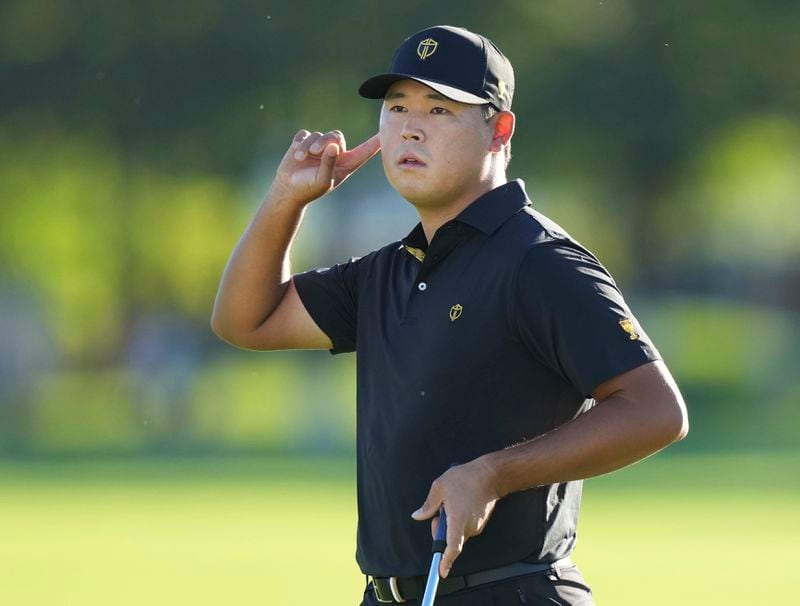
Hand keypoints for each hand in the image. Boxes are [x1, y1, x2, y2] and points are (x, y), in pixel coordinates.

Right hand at [270, 129, 380, 205]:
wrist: (289, 189)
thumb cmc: (309, 188)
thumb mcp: (323, 180)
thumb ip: (329, 163)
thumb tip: (334, 146)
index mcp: (345, 164)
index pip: (363, 151)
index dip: (374, 143)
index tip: (385, 132)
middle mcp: (335, 153)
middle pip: (336, 136)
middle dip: (324, 141)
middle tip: (314, 151)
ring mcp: (319, 147)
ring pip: (318, 135)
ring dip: (308, 145)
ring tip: (301, 157)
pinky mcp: (305, 142)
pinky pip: (305, 134)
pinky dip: (300, 142)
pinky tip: (296, 153)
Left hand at [411, 458, 499, 577]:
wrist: (491, 474)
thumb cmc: (466, 478)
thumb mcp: (440, 487)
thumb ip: (428, 505)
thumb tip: (418, 515)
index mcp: (458, 520)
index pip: (452, 547)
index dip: (446, 561)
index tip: (442, 572)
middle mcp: (469, 527)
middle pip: (451, 540)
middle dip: (441, 530)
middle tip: (438, 513)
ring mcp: (477, 526)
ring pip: (458, 533)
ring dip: (450, 523)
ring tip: (451, 503)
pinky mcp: (481, 522)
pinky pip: (465, 527)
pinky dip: (459, 520)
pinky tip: (460, 504)